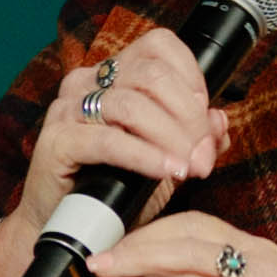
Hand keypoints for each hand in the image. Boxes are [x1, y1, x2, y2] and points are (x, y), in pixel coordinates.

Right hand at [0, 24, 236, 276]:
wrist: (71, 230)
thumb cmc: (117, 189)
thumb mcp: (167, 160)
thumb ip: (196, 139)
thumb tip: (220, 120)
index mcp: (113, 73)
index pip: (159, 46)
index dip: (191, 77)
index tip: (207, 118)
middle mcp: (87, 81)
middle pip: (151, 74)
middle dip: (188, 116)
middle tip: (204, 156)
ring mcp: (68, 109)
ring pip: (131, 104)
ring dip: (171, 137)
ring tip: (189, 168)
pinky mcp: (56, 141)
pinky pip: (108, 140)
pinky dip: (144, 156)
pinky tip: (167, 172)